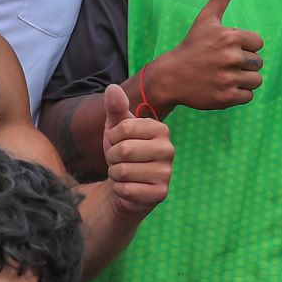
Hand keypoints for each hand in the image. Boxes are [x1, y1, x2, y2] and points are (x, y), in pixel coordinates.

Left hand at [102, 83, 171, 219]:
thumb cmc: (123, 151)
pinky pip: (126, 190)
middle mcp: (168, 149)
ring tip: (123, 173)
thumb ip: (115, 108)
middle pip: (124, 150)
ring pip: (123, 171)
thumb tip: (112, 88)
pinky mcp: (160, 193)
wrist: (127, 183)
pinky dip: (120, 189)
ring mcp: (167, 173)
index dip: (113, 137)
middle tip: (118, 160)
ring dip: (115, 174)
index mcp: (160, 129)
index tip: (118, 142)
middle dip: (112, 157)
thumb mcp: (116, 128)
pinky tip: (128, 187)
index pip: (124, 128)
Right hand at [151, 0, 263, 111]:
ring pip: (256, 80)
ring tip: (225, 76)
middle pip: (258, 63)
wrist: (171, 76)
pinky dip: (239, 94)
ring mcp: (228, 79)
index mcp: (230, 37)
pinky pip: (248, 96)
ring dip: (244, 79)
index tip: (227, 48)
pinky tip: (223, 87)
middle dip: (244, 63)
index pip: (258, 43)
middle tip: (223, 63)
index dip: (245, 46)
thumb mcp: (206, 18)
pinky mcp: (226, 98)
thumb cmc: (192, 45)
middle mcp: (230, 58)